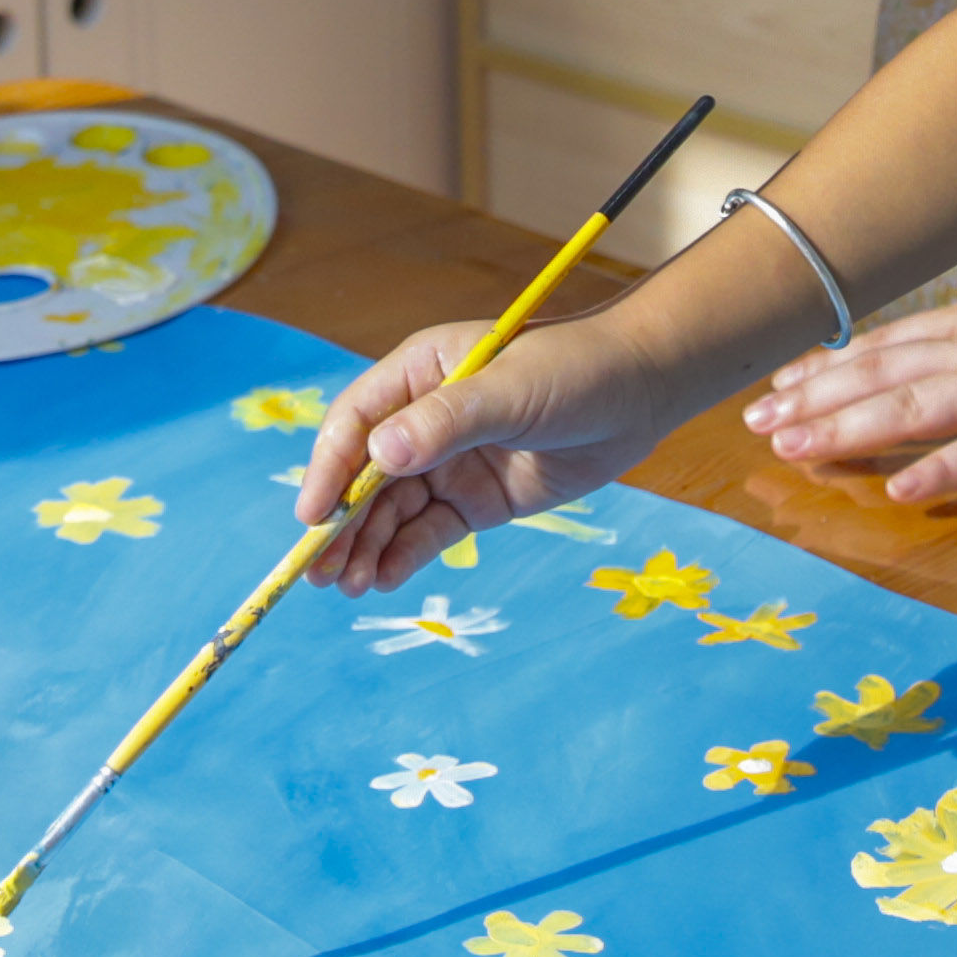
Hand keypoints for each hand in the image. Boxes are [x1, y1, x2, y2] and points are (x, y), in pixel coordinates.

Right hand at [291, 313, 719, 592]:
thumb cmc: (575, 370)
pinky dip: (403, 556)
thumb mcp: (510, 390)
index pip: (356, 422)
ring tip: (348, 586)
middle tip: (317, 571)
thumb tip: (380, 457)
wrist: (643, 393)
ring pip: (391, 510)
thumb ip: (447, 421)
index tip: (312, 517)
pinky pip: (428, 532)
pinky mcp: (477, 500)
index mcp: (419, 373)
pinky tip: (383, 580)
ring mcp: (450, 462)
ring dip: (365, 546)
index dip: (329, 469)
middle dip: (340, 523)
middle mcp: (424, 418)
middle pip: (365, 475)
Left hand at [742, 229, 956, 505]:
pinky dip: (943, 470)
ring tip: (792, 445)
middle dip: (814, 399)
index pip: (887, 344)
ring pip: (914, 406)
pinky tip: (899, 490)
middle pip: (882, 374)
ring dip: (848, 426)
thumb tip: (956, 340)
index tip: (778, 382)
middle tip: (755, 422)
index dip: (829, 365)